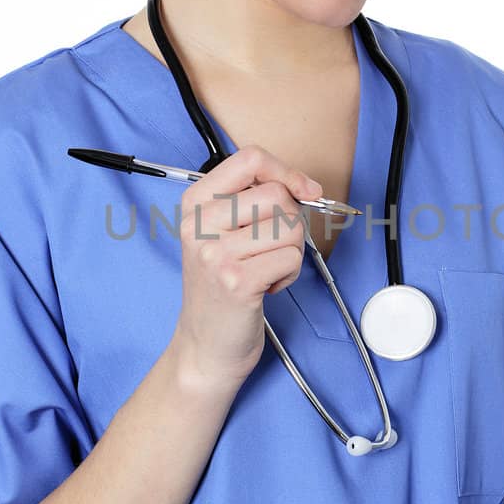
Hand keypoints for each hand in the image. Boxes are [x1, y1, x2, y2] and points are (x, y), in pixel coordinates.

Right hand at [173, 143, 322, 388]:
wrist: (206, 344)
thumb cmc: (223, 285)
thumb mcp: (224, 233)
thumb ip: (255, 201)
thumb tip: (308, 187)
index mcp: (195, 203)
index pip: (250, 159)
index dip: (286, 172)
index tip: (304, 191)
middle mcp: (199, 224)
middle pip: (277, 194)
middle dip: (292, 222)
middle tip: (273, 248)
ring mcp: (215, 253)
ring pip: (290, 227)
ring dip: (292, 251)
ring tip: (267, 269)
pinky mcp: (236, 281)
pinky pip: (291, 258)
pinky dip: (289, 274)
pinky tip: (267, 286)